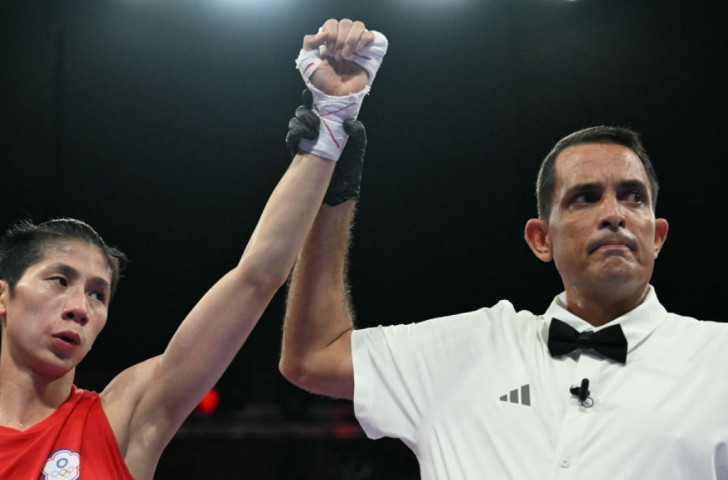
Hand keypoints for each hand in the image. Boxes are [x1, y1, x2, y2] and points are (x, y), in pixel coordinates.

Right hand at [284, 89, 365, 204]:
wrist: (338, 192)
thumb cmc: (350, 170)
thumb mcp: (358, 150)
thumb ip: (358, 133)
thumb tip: (348, 122)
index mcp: (331, 126)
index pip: (320, 106)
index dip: (315, 98)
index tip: (313, 94)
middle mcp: (317, 130)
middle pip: (304, 111)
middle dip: (307, 111)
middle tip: (316, 121)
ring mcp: (306, 140)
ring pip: (296, 122)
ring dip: (302, 122)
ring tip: (313, 131)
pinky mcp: (299, 151)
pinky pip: (291, 137)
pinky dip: (295, 134)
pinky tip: (305, 137)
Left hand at [302, 19, 374, 95]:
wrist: (336, 96)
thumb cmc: (322, 82)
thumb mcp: (307, 61)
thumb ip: (309, 43)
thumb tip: (324, 34)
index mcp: (330, 42)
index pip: (332, 23)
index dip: (331, 33)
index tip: (328, 50)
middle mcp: (343, 42)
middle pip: (345, 23)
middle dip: (340, 39)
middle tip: (337, 57)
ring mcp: (356, 47)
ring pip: (358, 26)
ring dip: (351, 39)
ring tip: (346, 56)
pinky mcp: (368, 53)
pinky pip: (370, 35)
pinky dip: (364, 39)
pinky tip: (358, 50)